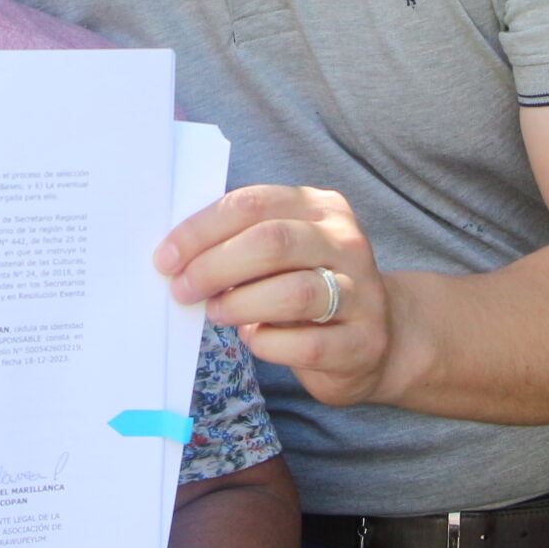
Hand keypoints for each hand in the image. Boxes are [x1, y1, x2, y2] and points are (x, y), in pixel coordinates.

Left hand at [158, 185, 398, 407]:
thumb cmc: (311, 288)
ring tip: (216, 312)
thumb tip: (178, 256)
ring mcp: (362, 293)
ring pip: (292, 292)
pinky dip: (267, 342)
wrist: (382, 339)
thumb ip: (244, 243)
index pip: (253, 204)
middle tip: (182, 289)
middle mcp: (347, 243)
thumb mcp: (286, 252)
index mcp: (321, 209)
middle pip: (272, 242)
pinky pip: (306, 343)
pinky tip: (254, 338)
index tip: (166, 256)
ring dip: (239, 304)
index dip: (202, 230)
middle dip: (214, 266)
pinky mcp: (363, 342)